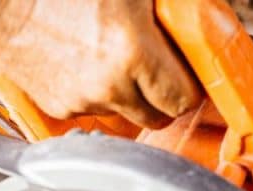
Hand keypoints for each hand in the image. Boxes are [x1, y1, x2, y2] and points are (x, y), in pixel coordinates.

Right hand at [0, 0, 201, 127]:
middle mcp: (110, 85)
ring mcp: (83, 101)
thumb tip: (193, 15)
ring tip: (113, 60)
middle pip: (158, 116)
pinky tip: (85, 65)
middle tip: (155, 72)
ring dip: (127, 95)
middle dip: (161, 97)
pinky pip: (93, 111)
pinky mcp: (59, 109)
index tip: (183, 78)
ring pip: (125, 115)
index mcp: (134, 53)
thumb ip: (168, 6)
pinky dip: (95, 95)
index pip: (183, 99)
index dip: (187, 87)